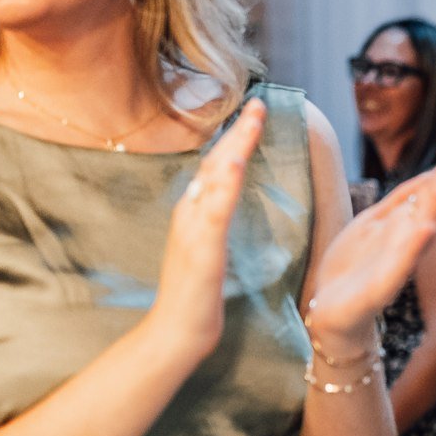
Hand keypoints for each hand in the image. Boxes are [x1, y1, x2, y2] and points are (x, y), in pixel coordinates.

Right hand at [148, 101, 267, 364]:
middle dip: (237, 131)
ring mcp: (193, 230)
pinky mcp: (201, 250)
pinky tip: (234, 164)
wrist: (176, 332)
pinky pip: (213, 212)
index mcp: (195, 214)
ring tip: (254, 118)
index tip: (255, 114)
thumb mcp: (209, 251)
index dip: (234, 139)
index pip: (215, 166)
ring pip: (213, 178)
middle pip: (214, 162)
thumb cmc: (195, 296)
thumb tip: (226, 201)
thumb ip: (215, 224)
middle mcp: (190, 214)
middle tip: (260, 103)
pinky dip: (223, 184)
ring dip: (234, 146)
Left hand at [304, 150, 435, 354]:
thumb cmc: (353, 269)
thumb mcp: (371, 226)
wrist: (332, 314)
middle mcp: (403, 247)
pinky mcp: (379, 289)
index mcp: (401, 231)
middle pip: (426, 212)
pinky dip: (412, 247)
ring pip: (417, 234)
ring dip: (432, 209)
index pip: (423, 198)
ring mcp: (393, 268)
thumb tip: (425, 177)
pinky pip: (399, 265)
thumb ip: (395, 204)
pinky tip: (426, 229)